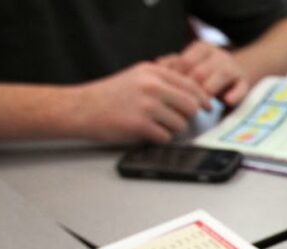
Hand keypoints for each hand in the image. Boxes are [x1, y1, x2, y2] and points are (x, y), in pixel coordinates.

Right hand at [71, 62, 210, 142]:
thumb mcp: (136, 77)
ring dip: (172, 129)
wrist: (80, 108)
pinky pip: (166, 137)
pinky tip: (146, 133)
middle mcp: (152, 85)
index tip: (207, 106)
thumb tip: (193, 95)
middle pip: (190, 106)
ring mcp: (147, 105)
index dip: (202, 98)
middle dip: (188, 117)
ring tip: (155, 126)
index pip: (190, 85)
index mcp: (152, 71)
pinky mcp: (141, 124)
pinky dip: (159, 139)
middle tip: (178, 121)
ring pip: (180, 124)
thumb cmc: (109, 95)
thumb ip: (162, 82)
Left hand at [160, 41, 250, 105]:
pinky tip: (227, 101)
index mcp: (201, 48)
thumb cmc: (206, 75)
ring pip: (221, 75)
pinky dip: (235, 94)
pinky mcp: (245, 82)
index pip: (184, 61)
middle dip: (191, 89)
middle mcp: (218, 54)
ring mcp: (233, 67)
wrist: (237, 75)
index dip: (175, 79)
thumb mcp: (190, 66)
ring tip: (202, 107)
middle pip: (201, 70)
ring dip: (210, 91)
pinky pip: (241, 87)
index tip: (168, 94)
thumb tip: (156, 65)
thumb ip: (174, 65)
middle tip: (182, 105)